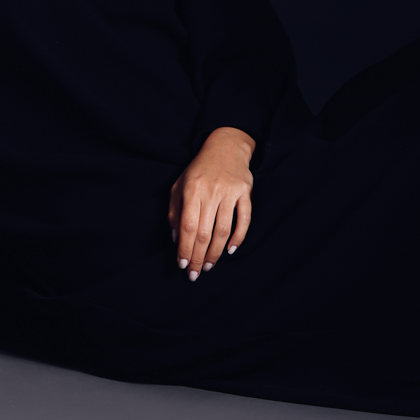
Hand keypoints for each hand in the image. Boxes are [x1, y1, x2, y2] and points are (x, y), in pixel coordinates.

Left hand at [168, 126, 254, 279]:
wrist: (225, 146)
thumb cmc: (199, 169)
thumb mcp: (180, 184)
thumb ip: (174, 210)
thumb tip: (176, 239)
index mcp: (192, 189)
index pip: (187, 225)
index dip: (185, 248)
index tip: (183, 265)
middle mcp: (211, 190)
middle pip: (205, 232)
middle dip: (199, 256)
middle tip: (195, 273)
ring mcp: (230, 192)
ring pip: (223, 230)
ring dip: (216, 252)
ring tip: (209, 266)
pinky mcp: (245, 192)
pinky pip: (244, 219)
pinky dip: (238, 238)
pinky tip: (229, 251)